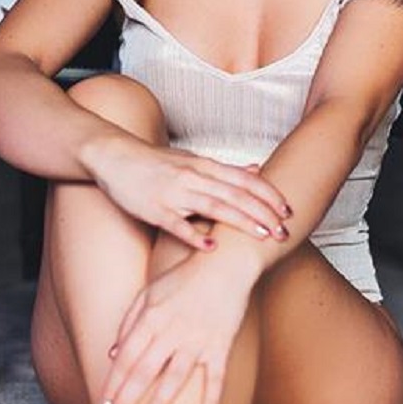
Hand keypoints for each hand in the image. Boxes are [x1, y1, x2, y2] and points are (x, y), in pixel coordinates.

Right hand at [84, 134, 290, 250]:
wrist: (114, 156)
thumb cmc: (155, 162)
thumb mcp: (192, 160)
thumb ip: (224, 170)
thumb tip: (256, 170)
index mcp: (204, 165)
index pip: (244, 180)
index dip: (268, 195)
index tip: (288, 211)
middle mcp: (193, 177)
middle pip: (235, 195)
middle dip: (263, 213)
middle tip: (284, 231)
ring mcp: (174, 193)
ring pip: (213, 207)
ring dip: (240, 222)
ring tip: (262, 236)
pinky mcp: (154, 209)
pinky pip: (177, 224)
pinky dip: (195, 235)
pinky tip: (212, 247)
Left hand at [99, 248, 256, 403]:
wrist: (226, 263)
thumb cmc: (183, 278)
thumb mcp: (149, 291)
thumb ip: (129, 321)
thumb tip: (112, 354)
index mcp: (152, 317)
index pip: (126, 357)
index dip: (113, 383)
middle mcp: (172, 331)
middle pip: (144, 371)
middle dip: (127, 400)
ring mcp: (198, 339)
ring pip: (176, 377)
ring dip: (160, 402)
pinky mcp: (221, 345)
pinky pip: (216, 378)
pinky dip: (211, 401)